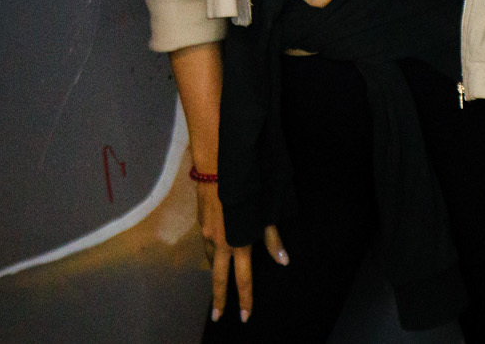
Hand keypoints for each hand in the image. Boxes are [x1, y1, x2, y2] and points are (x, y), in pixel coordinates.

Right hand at [197, 183, 287, 323]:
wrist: (217, 167)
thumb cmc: (245, 187)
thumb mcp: (263, 213)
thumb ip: (272, 238)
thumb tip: (283, 261)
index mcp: (238, 242)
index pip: (243, 279)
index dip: (246, 298)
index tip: (245, 316)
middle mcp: (220, 242)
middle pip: (219, 279)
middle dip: (220, 299)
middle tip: (218, 316)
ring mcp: (207, 233)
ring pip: (212, 259)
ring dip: (217, 271)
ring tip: (221, 283)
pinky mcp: (201, 223)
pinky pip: (207, 244)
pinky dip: (213, 251)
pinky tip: (217, 250)